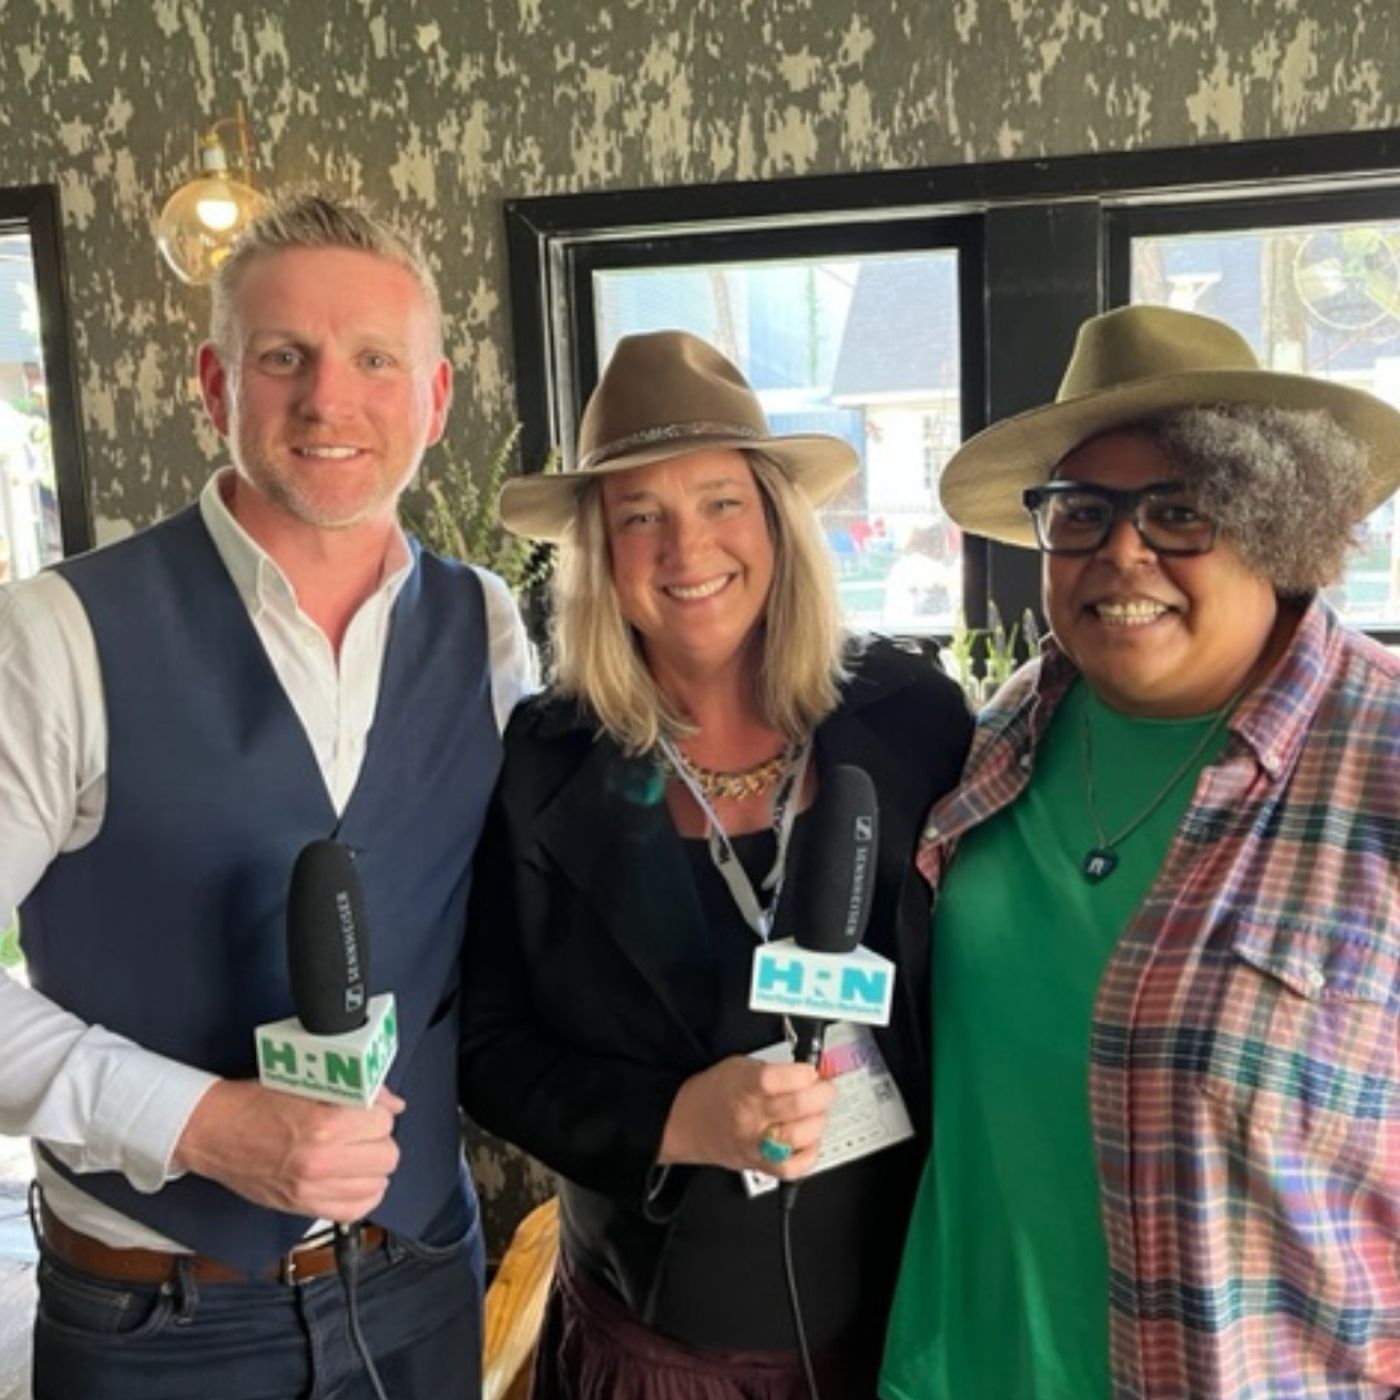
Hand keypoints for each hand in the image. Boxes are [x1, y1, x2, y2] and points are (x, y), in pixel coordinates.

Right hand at [172, 1080, 404, 1220]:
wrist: (211, 1131)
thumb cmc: (252, 1103)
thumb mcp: (306, 1083)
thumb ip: (356, 1092)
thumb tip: (393, 1103)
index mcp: (324, 1124)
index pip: (384, 1122)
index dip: (378, 1112)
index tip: (366, 1110)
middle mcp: (321, 1161)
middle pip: (387, 1156)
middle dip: (379, 1139)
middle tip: (363, 1131)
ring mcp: (311, 1190)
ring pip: (377, 1185)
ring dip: (371, 1168)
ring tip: (355, 1154)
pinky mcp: (302, 1208)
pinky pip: (355, 1211)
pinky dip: (361, 1196)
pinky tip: (352, 1179)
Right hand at [657, 1055, 834, 1180]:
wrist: (689, 1123)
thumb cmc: (717, 1093)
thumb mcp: (741, 1065)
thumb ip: (776, 1069)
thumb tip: (811, 1073)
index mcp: (743, 1087)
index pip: (776, 1080)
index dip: (802, 1073)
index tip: (810, 1070)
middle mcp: (750, 1118)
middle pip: (796, 1107)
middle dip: (822, 1094)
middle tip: (824, 1089)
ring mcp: (757, 1144)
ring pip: (800, 1137)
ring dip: (818, 1121)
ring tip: (815, 1113)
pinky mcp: (761, 1165)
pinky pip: (795, 1167)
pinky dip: (810, 1153)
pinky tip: (807, 1139)